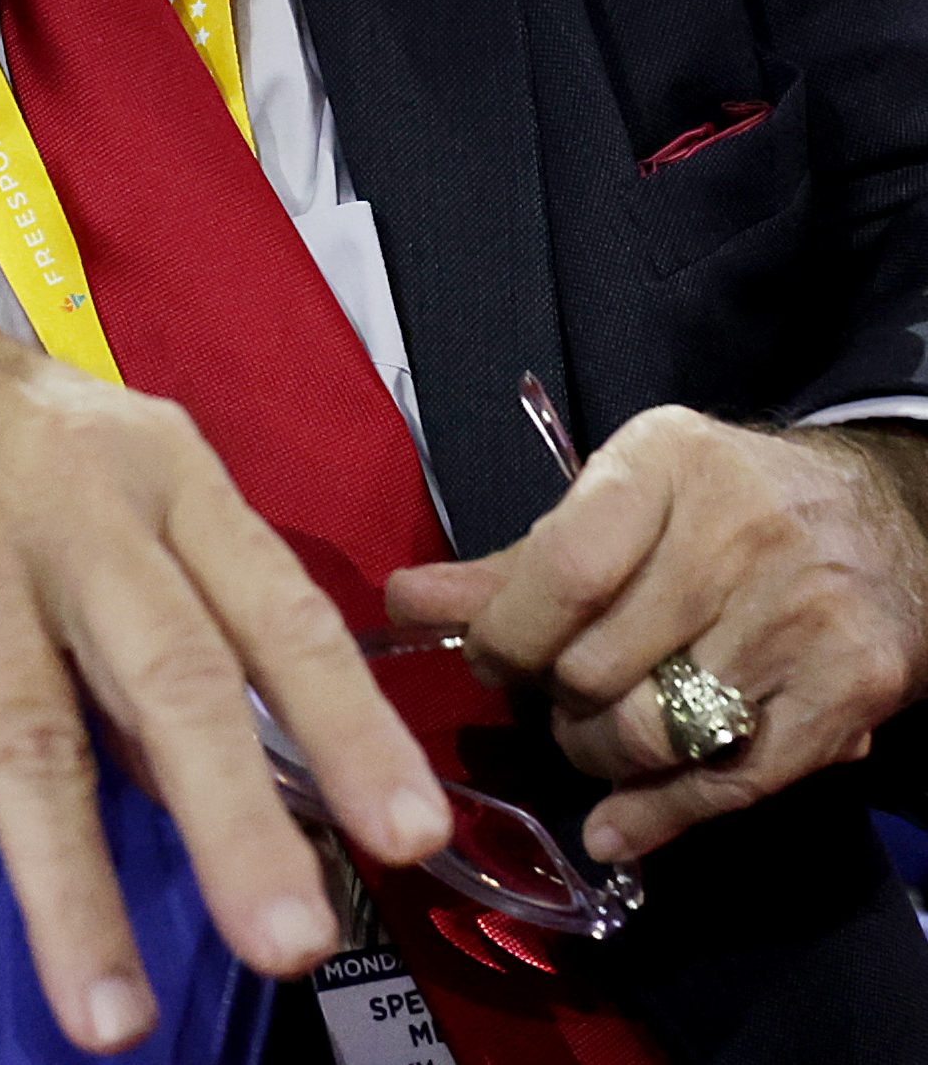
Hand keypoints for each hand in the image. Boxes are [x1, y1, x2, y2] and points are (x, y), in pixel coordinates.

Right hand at [0, 210, 450, 1054]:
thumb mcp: (104, 475)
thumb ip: (167, 613)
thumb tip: (240, 775)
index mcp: (159, 475)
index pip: (276, 609)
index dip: (348, 725)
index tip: (412, 834)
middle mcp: (68, 507)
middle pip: (169, 672)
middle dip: (236, 816)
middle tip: (293, 941)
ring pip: (27, 731)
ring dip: (69, 885)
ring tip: (110, 1017)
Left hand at [386, 406, 927, 866]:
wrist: (882, 523)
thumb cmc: (722, 510)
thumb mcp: (623, 503)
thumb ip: (516, 563)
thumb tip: (405, 602)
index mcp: (665, 462)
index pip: (563, 570)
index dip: (505, 635)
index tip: (488, 656)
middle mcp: (739, 531)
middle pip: (597, 665)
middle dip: (553, 699)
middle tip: (555, 695)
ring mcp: (801, 614)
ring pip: (654, 733)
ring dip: (601, 755)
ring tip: (598, 733)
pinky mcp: (852, 689)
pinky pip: (728, 786)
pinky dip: (657, 819)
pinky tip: (618, 823)